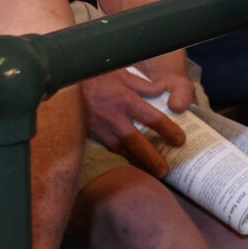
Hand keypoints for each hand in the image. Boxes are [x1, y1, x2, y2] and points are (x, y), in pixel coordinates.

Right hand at [83, 53, 194, 175]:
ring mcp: (99, 127)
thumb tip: (164, 97)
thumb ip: (145, 88)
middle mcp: (113, 116)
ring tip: (149, 173)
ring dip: (135, 162)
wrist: (67, 81)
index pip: (152, 118)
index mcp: (125, 100)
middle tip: (165, 171)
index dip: (168, 131)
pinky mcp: (88, 132)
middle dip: (151, 158)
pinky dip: (119, 157)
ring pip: (119, 150)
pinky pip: (106, 148)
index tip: (180, 140)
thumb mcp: (125, 76)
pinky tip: (128, 164)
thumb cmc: (100, 76)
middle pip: (135, 142)